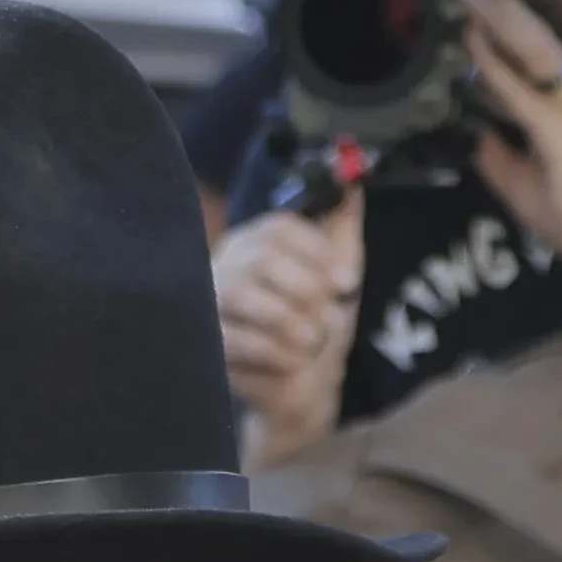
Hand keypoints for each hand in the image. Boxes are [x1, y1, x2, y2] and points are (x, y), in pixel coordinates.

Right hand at [215, 195, 364, 468]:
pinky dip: (278, 353)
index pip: (277, 228)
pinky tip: (295, 361)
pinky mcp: (209, 346)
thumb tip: (351, 178)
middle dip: (307, 291)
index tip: (345, 282)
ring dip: (293, 323)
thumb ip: (343, 220)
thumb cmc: (319, 320)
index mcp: (257, 240)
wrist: (306, 383)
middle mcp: (226, 264)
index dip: (316, 252)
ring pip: (245, 297)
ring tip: (313, 341)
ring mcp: (211, 305)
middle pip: (261, 259)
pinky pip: (239, 341)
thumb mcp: (341, 265)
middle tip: (327, 317)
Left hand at [458, 0, 561, 285]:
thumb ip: (493, 146)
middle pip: (529, 31)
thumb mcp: (515, 175)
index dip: (497, 12)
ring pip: (531, 47)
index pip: (527, 43)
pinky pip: (523, 91)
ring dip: (495, 13)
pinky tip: (474, 40)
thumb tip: (465, 126)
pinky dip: (496, 64)